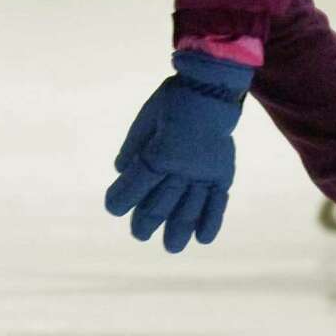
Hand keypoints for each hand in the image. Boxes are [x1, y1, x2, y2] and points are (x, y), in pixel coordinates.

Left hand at [105, 52, 252, 252]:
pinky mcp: (223, 174)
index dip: (121, 199)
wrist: (210, 88)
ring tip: (171, 246)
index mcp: (160, 154)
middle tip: (139, 234)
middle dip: (146, 221)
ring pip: (190, 209)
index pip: (136, 185)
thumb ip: (132, 147)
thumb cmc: (172, 101)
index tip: (112, 208)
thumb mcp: (145, 119)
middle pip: (161, 203)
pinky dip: (211, 222)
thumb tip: (120, 170)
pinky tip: (202, 239)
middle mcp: (183, 169)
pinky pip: (218, 203)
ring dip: (179, 230)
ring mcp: (205, 173)